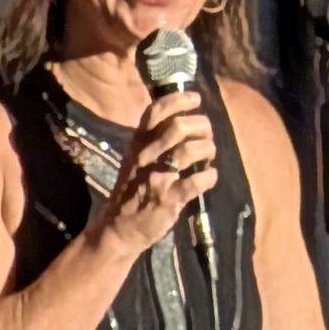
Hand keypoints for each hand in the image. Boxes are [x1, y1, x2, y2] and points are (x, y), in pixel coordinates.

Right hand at [94, 90, 216, 258]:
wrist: (118, 230)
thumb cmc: (131, 191)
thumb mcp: (135, 159)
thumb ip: (153, 140)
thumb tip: (184, 119)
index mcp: (137, 144)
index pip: (156, 111)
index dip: (180, 99)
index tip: (195, 100)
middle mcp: (146, 157)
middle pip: (178, 127)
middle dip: (201, 127)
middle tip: (206, 136)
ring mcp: (157, 178)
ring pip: (190, 151)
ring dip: (207, 150)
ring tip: (208, 158)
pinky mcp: (169, 200)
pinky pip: (197, 181)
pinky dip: (209, 176)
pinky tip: (209, 178)